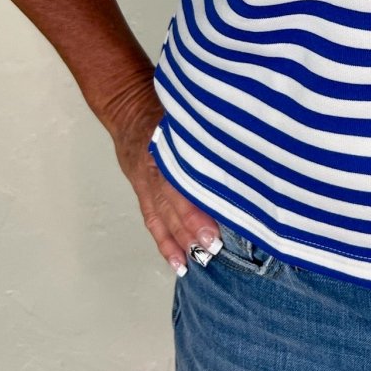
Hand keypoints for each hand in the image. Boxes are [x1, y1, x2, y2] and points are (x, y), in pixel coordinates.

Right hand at [112, 93, 222, 276]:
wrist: (128, 107)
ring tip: (192, 263)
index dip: (196, 203)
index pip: (181, 180)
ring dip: (176, 240)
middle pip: (171, 202)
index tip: (215, 221)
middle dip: (190, 227)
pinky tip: (176, 260)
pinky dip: (163, 241)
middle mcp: (153, 168)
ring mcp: (144, 182)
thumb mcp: (186, 114)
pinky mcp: (141, 190)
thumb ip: (207, 133)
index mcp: (166, 146)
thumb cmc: (165, 108)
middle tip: (212, 247)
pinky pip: (151, 219)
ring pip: (160, 216)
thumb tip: (242, 151)